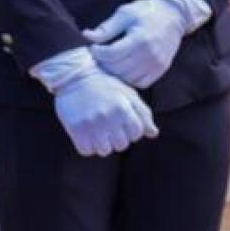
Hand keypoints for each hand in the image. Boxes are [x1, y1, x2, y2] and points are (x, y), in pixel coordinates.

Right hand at [33, 47, 157, 156]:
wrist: (76, 79)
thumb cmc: (106, 86)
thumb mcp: (128, 94)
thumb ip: (143, 113)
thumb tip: (154, 133)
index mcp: (123, 107)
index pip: (137, 133)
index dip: (133, 131)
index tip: (126, 124)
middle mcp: (108, 117)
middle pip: (122, 145)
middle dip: (119, 138)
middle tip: (112, 127)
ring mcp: (91, 124)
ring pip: (105, 151)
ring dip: (104, 144)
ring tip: (101, 131)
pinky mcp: (75, 130)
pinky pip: (87, 151)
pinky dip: (89, 147)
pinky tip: (89, 134)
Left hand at [85, 0, 186, 88]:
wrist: (174, 15)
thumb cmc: (147, 12)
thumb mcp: (126, 14)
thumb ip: (107, 28)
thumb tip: (86, 36)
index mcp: (139, 39)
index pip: (110, 55)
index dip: (97, 52)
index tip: (93, 47)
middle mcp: (149, 54)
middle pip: (116, 69)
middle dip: (103, 63)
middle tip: (100, 56)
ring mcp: (156, 64)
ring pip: (126, 78)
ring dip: (115, 72)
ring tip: (111, 62)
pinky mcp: (160, 69)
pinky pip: (139, 83)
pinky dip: (129, 79)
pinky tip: (125, 68)